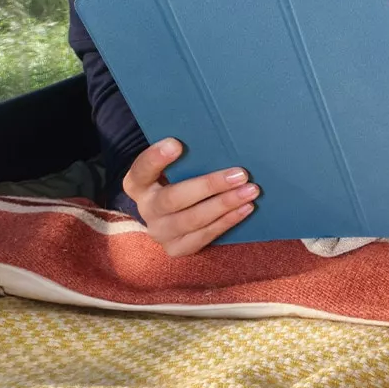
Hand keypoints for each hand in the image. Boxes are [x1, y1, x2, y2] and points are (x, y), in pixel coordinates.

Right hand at [121, 140, 258, 255]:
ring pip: (192, 220)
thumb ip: (187, 157)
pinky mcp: (176, 248)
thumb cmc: (179, 180)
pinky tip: (245, 208)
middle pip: (173, 199)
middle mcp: (145, 209)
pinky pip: (204, 236)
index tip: (176, 144)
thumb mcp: (174, 167)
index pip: (141, 169)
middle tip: (240, 174)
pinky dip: (227, 221)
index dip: (156, 158)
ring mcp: (160, 232)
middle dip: (209, 186)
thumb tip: (217, 138)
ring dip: (224, 204)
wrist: (172, 216)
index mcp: (137, 184)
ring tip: (250, 191)